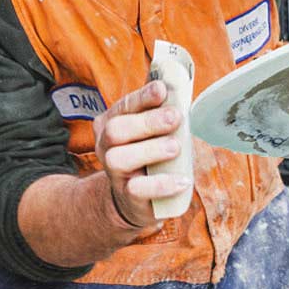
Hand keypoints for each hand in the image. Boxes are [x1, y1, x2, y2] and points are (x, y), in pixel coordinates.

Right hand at [93, 80, 186, 229]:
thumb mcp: (153, 132)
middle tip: (175, 117)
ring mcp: (114, 173)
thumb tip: (181, 91)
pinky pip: (137, 190)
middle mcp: (106, 147)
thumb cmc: (150, 156)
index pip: (123, 107)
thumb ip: (162, 113)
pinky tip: (182, 180)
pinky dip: (161, 184)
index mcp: (111, 124)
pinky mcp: (127, 197)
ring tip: (175, 147)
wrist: (136, 198)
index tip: (162, 89)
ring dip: (150, 150)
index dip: (142, 97)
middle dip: (146, 122)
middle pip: (115, 130)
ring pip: (119, 158)